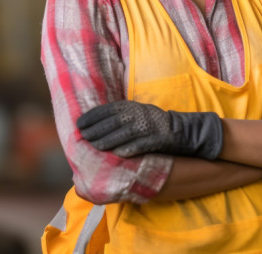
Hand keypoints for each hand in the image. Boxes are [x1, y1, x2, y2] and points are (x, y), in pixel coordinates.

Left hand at [77, 100, 222, 159]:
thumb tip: (95, 124)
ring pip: (124, 133)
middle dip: (97, 129)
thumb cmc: (153, 123)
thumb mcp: (137, 114)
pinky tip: (117, 154)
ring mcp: (148, 127)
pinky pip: (141, 144)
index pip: (108, 109)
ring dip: (108, 140)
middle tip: (83, 137)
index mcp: (132, 106)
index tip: (79, 123)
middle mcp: (139, 114)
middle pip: (114, 121)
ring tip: (95, 146)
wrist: (181, 130)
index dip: (93, 116)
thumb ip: (120, 117)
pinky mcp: (157, 139)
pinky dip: (129, 149)